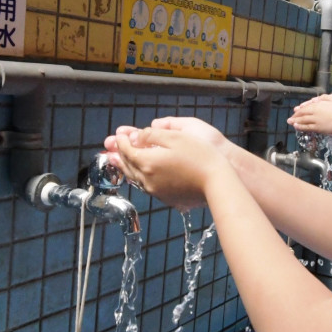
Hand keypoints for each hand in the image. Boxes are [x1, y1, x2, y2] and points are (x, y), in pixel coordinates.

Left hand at [110, 126, 230, 208]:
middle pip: (127, 165)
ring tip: (122, 160)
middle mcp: (147, 179)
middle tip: (114, 147)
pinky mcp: (166, 198)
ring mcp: (156, 191)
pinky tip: (142, 173)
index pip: (126, 150)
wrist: (217, 182)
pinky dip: (140, 177)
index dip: (121, 140)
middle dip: (120, 154)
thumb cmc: (200, 157)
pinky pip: (146, 186)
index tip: (120, 134)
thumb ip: (152, 135)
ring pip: (135, 177)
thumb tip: (138, 136)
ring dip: (127, 167)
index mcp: (147, 163)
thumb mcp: (175, 137)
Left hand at [289, 94, 331, 134]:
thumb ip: (325, 98)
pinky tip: (296, 127)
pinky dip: (301, 127)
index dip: (301, 108)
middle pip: (303, 113)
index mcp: (320, 103)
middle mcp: (316, 111)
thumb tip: (318, 99)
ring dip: (296, 121)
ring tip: (290, 122)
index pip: (307, 106)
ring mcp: (317, 120)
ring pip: (303, 120)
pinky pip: (307, 128)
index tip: (296, 109)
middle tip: (290, 118)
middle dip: (295, 115)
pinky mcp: (320, 128)